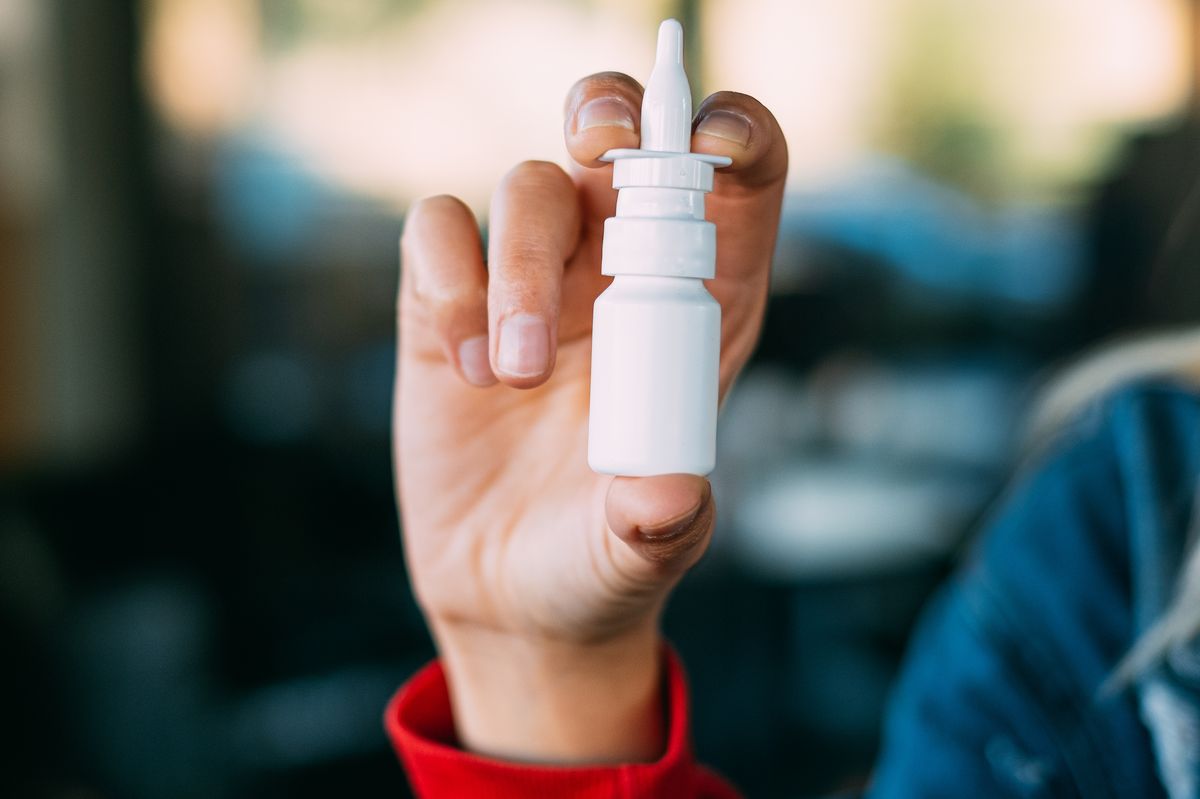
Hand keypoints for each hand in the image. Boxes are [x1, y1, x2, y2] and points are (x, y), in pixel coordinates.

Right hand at [394, 71, 786, 762]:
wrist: (511, 595)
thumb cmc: (601, 560)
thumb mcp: (641, 551)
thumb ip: (659, 522)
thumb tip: (664, 494)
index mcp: (694, 310)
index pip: (736, 189)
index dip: (737, 138)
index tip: (716, 147)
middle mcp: (614, 276)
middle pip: (620, 140)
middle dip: (609, 114)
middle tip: (596, 147)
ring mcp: (528, 283)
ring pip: (525, 186)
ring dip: (519, 264)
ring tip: (515, 375)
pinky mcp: (447, 306)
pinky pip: (437, 231)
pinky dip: (447, 279)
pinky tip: (465, 367)